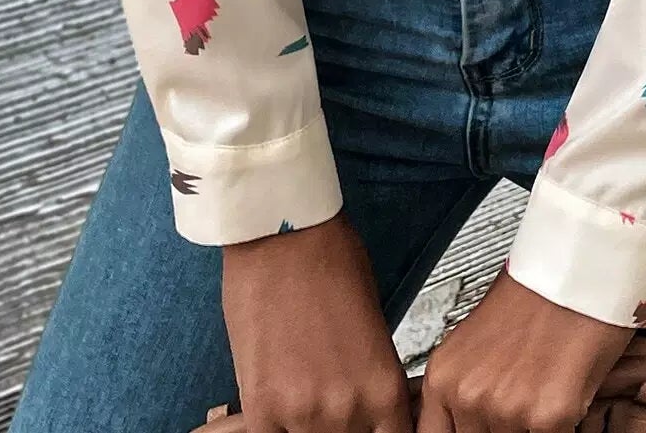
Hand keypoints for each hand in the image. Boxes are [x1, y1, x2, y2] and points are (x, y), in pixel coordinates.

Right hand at [222, 211, 413, 432]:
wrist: (283, 232)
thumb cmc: (331, 261)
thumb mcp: (374, 326)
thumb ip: (371, 379)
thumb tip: (369, 409)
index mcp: (385, 388)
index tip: (369, 424)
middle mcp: (349, 409)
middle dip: (343, 429)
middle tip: (330, 398)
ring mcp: (303, 414)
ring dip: (306, 427)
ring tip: (302, 392)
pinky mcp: (261, 408)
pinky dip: (276, 428)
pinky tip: (277, 403)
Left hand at [417, 266, 634, 432]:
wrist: (577, 268)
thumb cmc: (534, 296)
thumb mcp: (476, 344)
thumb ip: (464, 388)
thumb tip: (464, 423)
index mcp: (444, 376)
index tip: (477, 427)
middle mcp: (468, 395)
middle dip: (502, 429)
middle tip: (520, 404)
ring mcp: (506, 408)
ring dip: (532, 428)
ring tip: (544, 392)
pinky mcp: (548, 416)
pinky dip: (564, 427)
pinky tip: (566, 394)